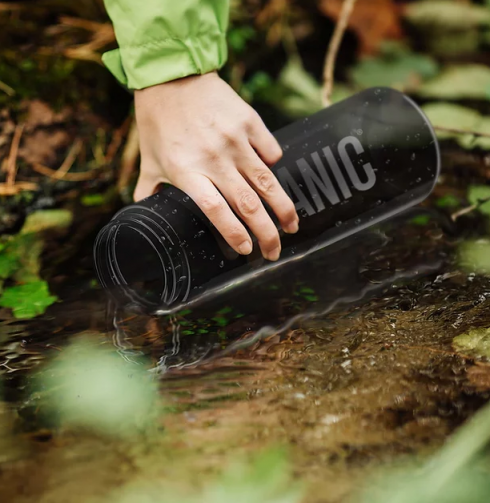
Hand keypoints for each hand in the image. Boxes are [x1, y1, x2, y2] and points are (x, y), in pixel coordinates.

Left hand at [133, 72, 298, 260]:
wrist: (172, 75)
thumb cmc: (158, 122)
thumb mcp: (149, 160)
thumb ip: (148, 190)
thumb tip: (142, 212)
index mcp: (187, 172)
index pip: (216, 211)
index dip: (234, 234)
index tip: (246, 251)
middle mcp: (213, 159)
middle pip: (248, 204)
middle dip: (267, 234)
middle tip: (275, 251)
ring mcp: (235, 140)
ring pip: (267, 182)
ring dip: (283, 208)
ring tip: (292, 226)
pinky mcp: (249, 122)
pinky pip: (271, 151)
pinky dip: (274, 165)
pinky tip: (275, 176)